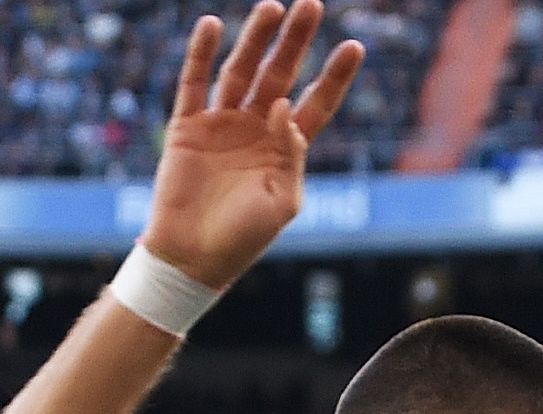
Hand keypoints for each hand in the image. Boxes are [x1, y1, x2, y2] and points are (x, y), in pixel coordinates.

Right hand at [139, 4, 365, 291]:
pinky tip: (212, 25)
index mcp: (284, 149)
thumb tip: (284, 104)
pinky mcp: (188, 126)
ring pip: (241, 70)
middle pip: (280, 75)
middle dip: (296, 41)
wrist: (191, 259)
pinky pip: (195, 83)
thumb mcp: (281, 202)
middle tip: (312, 5)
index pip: (316, 103)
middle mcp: (256, 129)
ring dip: (256, 38)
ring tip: (272, 7)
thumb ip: (290, 154)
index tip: (354, 45)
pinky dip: (201, 54)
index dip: (334, 76)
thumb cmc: (242, 240)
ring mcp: (222, 124)